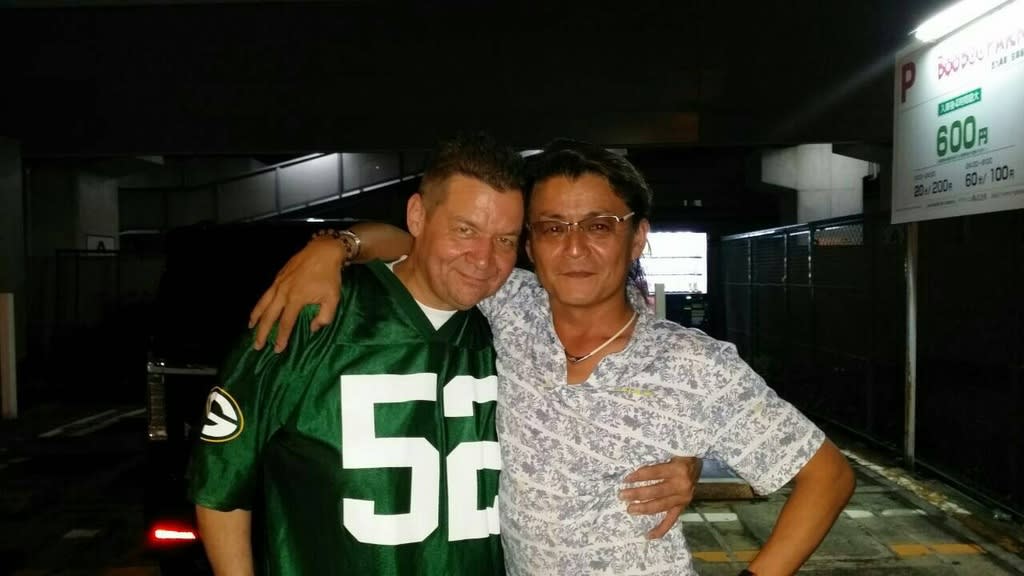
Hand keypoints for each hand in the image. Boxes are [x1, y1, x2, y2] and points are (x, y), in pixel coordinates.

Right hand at [249, 237, 344, 351]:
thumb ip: (324, 317)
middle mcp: (283, 292)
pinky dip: (259, 304)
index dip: (281, 337)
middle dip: (262, 333)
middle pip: (269, 316)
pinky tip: (258, 309)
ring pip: (262, 304)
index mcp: (296, 299)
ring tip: (251, 329)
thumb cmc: (329, 276)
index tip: (277, 349)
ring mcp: (278, 284)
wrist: (323, 251)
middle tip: (257, 346)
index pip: (286, 323)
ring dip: (256, 318)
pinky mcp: (278, 277)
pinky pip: (265, 294)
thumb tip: (313, 328)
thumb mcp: (333, 298)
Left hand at [620, 456, 702, 539]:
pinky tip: (649, 535)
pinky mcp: (683, 507)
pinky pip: (671, 520)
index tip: (627, 479)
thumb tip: (635, 471)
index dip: (639, 476)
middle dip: (637, 494)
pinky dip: (660, 529)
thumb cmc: (680, 457)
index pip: (654, 473)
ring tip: (630, 509)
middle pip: (655, 491)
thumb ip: (656, 461)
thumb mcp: (671, 453)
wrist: (698, 464)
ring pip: (660, 506)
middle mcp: (681, 485)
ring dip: (643, 508)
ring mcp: (683, 498)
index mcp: (677, 469)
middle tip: (622, 495)